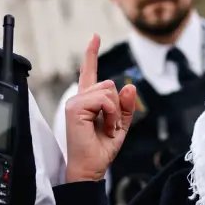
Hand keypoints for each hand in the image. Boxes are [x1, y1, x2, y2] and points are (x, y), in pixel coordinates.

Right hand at [63, 35, 138, 183]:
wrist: (91, 168)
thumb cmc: (101, 149)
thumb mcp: (121, 124)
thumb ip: (126, 105)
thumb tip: (130, 86)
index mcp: (88, 100)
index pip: (89, 72)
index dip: (91, 54)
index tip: (94, 37)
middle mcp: (79, 98)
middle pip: (109, 83)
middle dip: (117, 106)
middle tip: (110, 126)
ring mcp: (75, 101)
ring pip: (108, 90)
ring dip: (114, 112)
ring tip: (106, 128)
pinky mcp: (75, 107)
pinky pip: (104, 100)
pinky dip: (111, 115)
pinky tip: (104, 128)